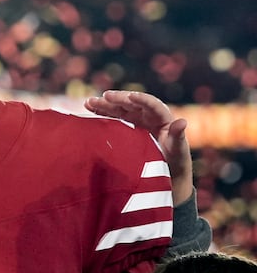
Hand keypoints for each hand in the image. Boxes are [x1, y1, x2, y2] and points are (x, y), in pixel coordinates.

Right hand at [84, 90, 192, 205]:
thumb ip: (178, 136)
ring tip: (89, 102)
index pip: (152, 104)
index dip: (142, 100)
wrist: (166, 175)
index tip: (131, 97)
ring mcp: (136, 121)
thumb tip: (183, 121)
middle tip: (104, 97)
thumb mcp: (178, 151)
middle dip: (118, 99)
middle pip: (132, 104)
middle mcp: (149, 116)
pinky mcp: (127, 127)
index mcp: (163, 119)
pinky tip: (90, 108)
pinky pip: (114, 116)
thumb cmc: (175, 164)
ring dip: (105, 104)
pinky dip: (102, 112)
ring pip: (120, 109)